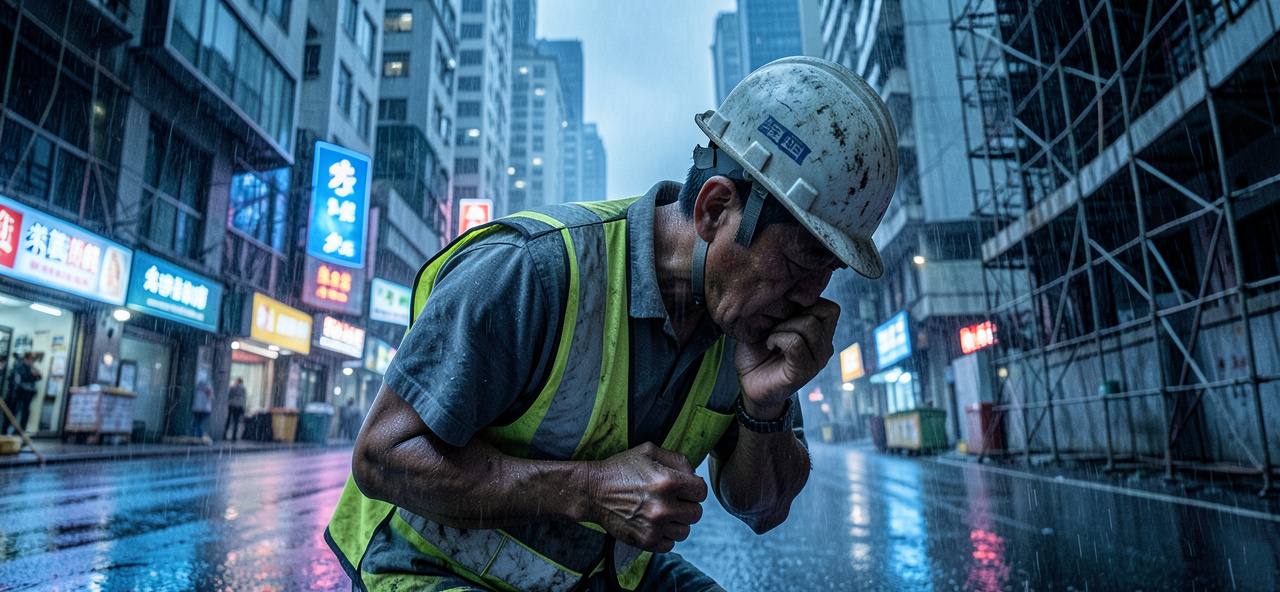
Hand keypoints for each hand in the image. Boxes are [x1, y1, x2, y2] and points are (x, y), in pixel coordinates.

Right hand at [583, 442, 707, 552]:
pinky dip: (665, 536)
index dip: (695, 488)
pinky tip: (654, 524)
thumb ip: (678, 460)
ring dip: (677, 522)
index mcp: (668, 481)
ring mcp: (655, 526)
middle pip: (696, 513)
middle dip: (687, 505)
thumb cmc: (622, 468)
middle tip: (672, 500)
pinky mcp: (645, 541)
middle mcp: (664, 506)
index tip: (685, 488)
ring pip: (685, 531)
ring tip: (662, 512)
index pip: (702, 491)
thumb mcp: (649, 451)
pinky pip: (670, 544)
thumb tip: (696, 477)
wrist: (592, 492)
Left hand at [735, 299, 838, 417]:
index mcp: (820, 333)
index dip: (808, 301)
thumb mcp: (769, 322)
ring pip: (810, 325)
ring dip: (784, 326)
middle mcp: (824, 346)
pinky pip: (796, 343)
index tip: (784, 308)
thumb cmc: (757, 351)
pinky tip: (769, 345)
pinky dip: (778, 338)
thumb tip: (786, 288)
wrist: (748, 384)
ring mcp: (817, 360)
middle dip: (797, 311)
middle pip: (826, 311)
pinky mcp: (804, 371)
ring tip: (771, 336)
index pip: (830, 307)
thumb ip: (782, 307)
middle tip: (776, 323)